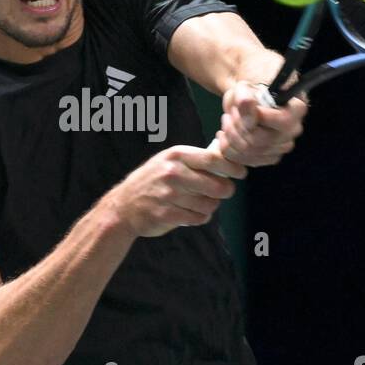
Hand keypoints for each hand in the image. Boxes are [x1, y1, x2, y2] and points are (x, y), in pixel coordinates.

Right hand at [104, 145, 246, 237]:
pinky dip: (200, 218)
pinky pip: (198, 218)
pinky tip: (191, 213)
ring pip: (210, 204)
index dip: (232, 167)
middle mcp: (172, 173)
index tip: (241, 172)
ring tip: (200, 203)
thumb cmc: (153, 181)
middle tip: (224, 191)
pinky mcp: (167, 215)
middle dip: (226, 190)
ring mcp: (168, 195)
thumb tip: (225, 146)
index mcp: (176, 155)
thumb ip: (197, 157)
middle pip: (217, 184)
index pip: (213, 159)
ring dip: (210, 206)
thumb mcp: (170, 160)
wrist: (123, 206)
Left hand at [213, 80, 306, 166]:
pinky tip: (227, 135)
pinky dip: (229, 149)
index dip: (257, 117)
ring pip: (249, 152)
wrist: (246, 103)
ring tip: (228, 122)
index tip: (241, 108)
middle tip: (230, 115)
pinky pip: (245, 161)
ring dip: (231, 136)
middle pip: (260, 140)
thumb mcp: (243, 88)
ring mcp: (282, 147)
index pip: (282, 120)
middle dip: (237, 126)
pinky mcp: (269, 158)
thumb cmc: (250, 92)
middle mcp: (293, 130)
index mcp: (296, 109)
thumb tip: (250, 118)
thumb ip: (245, 98)